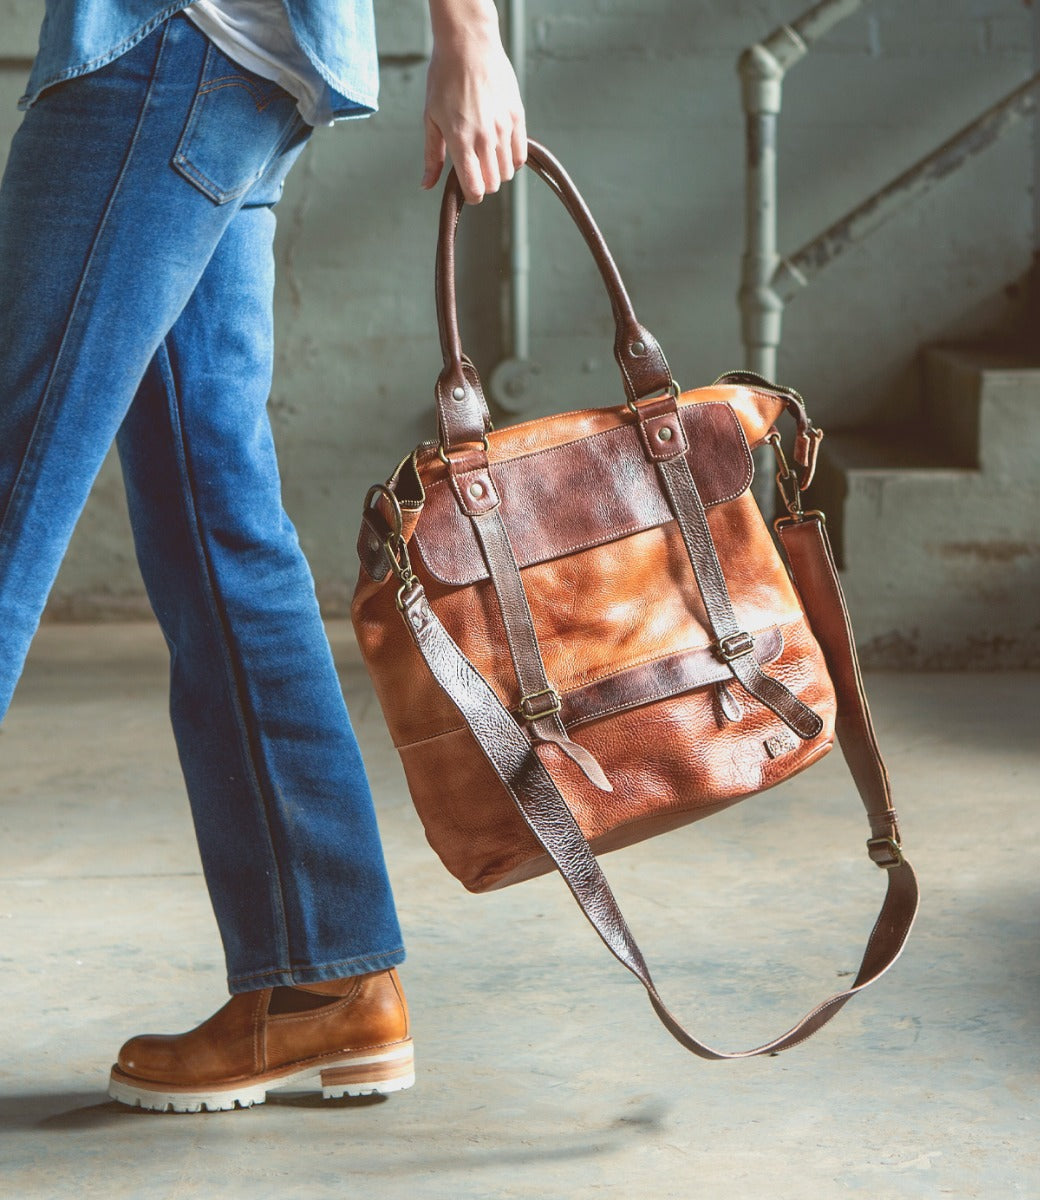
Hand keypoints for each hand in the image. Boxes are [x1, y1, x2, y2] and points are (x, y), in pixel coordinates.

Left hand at [422, 0, 526, 202]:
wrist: (468, 44)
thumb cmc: (445, 79)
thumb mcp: (431, 118)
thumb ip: (432, 156)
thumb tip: (427, 185)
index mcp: (460, 140)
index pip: (475, 190)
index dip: (471, 196)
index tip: (467, 188)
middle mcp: (484, 137)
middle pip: (493, 184)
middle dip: (483, 183)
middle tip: (475, 167)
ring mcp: (503, 127)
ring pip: (508, 172)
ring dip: (497, 170)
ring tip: (486, 154)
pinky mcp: (517, 116)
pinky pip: (520, 155)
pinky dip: (512, 158)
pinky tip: (501, 147)